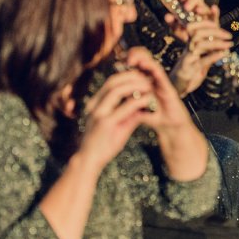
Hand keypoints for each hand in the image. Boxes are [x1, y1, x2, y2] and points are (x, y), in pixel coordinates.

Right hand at [77, 50, 157, 169]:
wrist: (89, 161)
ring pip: (116, 90)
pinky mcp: (105, 123)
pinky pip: (124, 107)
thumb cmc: (102, 144)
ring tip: (149, 85)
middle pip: (112, 81)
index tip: (141, 77)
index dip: (126, 76)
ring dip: (135, 85)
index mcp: (95, 104)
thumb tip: (142, 105)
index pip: (110, 82)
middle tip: (147, 77)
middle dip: (131, 76)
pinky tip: (148, 99)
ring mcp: (98, 113)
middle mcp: (94, 105)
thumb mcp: (117, 126)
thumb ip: (128, 115)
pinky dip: (138, 100)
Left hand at [126, 47, 196, 133]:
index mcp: (146, 83)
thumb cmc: (156, 119)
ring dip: (143, 58)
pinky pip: (161, 76)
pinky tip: (145, 64)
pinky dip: (153, 69)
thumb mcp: (137, 109)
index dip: (128, 59)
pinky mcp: (169, 89)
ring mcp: (162, 83)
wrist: (171, 130)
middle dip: (135, 54)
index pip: (137, 65)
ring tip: (132, 56)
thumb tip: (115, 100)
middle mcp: (155, 80)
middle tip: (124, 55)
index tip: (118, 58)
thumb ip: (129, 102)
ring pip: (153, 65)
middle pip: (145, 60)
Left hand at [160, 0, 219, 42]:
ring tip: (197, 11)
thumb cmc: (187, 34)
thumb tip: (168, 16)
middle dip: (192, 0)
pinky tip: (214, 8)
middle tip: (186, 8)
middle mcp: (198, 7)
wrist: (197, 46)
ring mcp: (206, 15)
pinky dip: (215, 12)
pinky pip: (215, 16)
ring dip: (201, 8)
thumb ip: (172, 22)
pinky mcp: (213, 24)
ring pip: (205, 7)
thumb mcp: (177, 29)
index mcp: (189, 5)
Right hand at [167, 23, 232, 94]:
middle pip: (198, 33)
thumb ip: (212, 47)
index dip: (207, 22)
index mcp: (191, 43)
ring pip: (200, 44)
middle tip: (229, 35)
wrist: (177, 85)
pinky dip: (214, 56)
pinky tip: (224, 54)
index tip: (219, 24)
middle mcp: (188, 48)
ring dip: (217, 43)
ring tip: (229, 44)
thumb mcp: (202, 56)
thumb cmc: (192, 69)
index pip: (196, 27)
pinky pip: (202, 61)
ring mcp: (188, 58)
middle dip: (215, 31)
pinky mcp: (189, 69)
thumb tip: (225, 39)